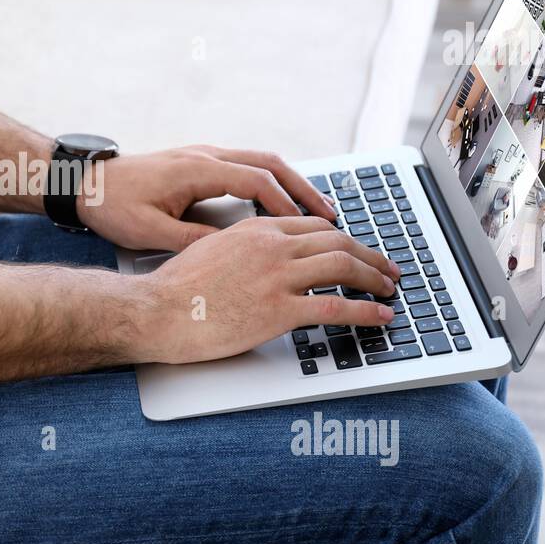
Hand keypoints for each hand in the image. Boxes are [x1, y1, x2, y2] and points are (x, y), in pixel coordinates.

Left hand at [77, 145, 336, 251]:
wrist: (84, 182)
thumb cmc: (113, 206)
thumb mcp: (152, 232)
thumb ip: (194, 241)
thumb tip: (233, 252)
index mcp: (198, 170)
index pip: (257, 181)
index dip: (287, 204)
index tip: (311, 227)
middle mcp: (205, 155)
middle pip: (270, 163)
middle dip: (304, 188)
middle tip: (332, 214)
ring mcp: (203, 155)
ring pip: (260, 161)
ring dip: (290, 183)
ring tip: (316, 210)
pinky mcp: (198, 162)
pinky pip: (246, 166)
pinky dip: (270, 182)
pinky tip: (280, 204)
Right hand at [133, 216, 400, 364]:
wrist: (155, 310)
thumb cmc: (175, 289)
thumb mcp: (209, 250)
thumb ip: (241, 249)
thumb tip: (256, 261)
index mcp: (255, 230)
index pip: (313, 226)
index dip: (343, 237)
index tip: (356, 249)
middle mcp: (272, 247)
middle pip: (337, 240)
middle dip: (369, 254)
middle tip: (386, 268)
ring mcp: (277, 277)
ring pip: (343, 266)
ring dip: (374, 277)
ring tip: (389, 289)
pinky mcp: (278, 310)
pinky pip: (335, 306)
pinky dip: (365, 311)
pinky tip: (380, 317)